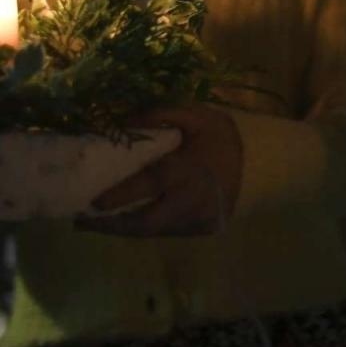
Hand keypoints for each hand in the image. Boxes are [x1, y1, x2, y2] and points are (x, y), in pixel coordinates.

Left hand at [78, 105, 242, 236]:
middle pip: (144, 223)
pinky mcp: (202, 229)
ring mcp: (196, 220)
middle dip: (112, 227)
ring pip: (154, 232)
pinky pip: (168, 231)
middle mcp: (189, 201)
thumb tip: (127, 120)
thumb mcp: (200, 118)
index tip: (93, 203)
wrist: (261, 165)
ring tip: (100, 224)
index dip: (118, 195)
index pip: (147, 186)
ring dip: (125, 229)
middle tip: (83, 223)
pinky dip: (147, 227)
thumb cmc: (225, 140)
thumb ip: (165, 114)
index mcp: (186, 172)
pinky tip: (131, 221)